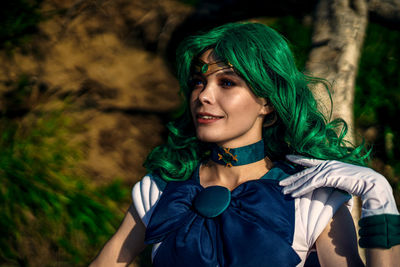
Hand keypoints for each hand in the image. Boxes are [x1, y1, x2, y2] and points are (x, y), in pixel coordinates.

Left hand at [279, 155, 398, 217]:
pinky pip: (311, 185)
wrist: (369, 181)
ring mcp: (326, 170)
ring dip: (293, 186)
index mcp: (328, 163)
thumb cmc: (358, 181)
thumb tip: (327, 184)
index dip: (297, 159)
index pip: (309, 160)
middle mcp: (325, 165)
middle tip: (279, 183)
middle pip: (303, 172)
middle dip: (291, 178)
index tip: (287, 157)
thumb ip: (332, 179)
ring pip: (305, 179)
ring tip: (282, 190)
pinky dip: (301, 190)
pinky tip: (293, 194)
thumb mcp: (342, 178)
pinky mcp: (328, 177)